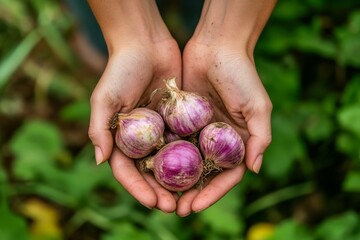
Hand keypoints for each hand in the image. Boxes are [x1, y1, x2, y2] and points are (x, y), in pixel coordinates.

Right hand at [88, 38, 181, 211]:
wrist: (145, 44)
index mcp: (120, 138)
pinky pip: (185, 142)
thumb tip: (99, 161)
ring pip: (169, 162)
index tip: (153, 202)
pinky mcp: (178, 119)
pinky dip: (191, 157)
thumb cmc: (120, 70)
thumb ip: (99, 129)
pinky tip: (203, 171)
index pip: (127, 171)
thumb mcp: (105, 99)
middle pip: (149, 172)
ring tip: (190, 197)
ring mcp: (160, 130)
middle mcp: (141, 138)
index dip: (138, 189)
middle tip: (175, 206)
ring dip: (178, 181)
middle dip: (160, 191)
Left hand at [176, 39, 271, 215]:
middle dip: (191, 193)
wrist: (217, 44)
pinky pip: (171, 140)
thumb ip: (260, 138)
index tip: (196, 207)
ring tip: (160, 196)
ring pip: (185, 162)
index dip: (212, 194)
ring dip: (174, 180)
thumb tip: (254, 170)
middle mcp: (216, 139)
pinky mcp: (180, 118)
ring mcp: (197, 129)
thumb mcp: (258, 106)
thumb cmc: (242, 74)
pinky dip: (163, 156)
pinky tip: (150, 170)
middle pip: (203, 174)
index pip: (226, 176)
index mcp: (236, 141)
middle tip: (175, 209)